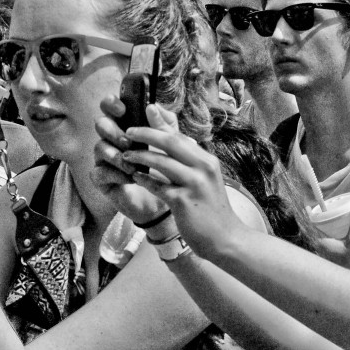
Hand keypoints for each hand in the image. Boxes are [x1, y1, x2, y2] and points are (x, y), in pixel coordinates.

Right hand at [93, 95, 170, 224]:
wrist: (165, 201)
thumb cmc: (165, 169)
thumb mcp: (171, 146)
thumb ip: (166, 125)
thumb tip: (153, 106)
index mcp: (127, 126)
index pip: (111, 107)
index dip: (111, 104)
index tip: (122, 108)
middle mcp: (113, 140)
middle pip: (100, 124)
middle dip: (112, 130)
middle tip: (127, 140)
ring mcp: (105, 159)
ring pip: (98, 147)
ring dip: (115, 154)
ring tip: (130, 164)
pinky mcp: (102, 179)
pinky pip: (99, 172)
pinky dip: (115, 174)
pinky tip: (130, 178)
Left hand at [112, 104, 244, 259]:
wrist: (225, 238)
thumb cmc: (210, 208)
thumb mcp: (204, 179)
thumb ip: (188, 159)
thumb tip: (171, 138)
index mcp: (207, 160)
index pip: (180, 136)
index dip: (160, 123)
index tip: (145, 111)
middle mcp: (203, 168)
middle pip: (170, 142)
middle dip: (146, 133)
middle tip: (128, 131)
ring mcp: (194, 184)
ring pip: (161, 162)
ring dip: (140, 156)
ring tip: (125, 155)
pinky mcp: (183, 201)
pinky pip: (157, 186)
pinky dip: (144, 179)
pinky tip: (134, 177)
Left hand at [312, 197, 349, 273]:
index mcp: (318, 242)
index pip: (306, 223)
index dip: (305, 213)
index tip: (308, 203)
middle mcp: (316, 248)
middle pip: (310, 229)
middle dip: (314, 218)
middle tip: (321, 208)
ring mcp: (320, 253)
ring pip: (316, 235)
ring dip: (320, 226)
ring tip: (329, 217)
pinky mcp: (325, 257)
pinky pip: (321, 241)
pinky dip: (325, 234)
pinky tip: (335, 231)